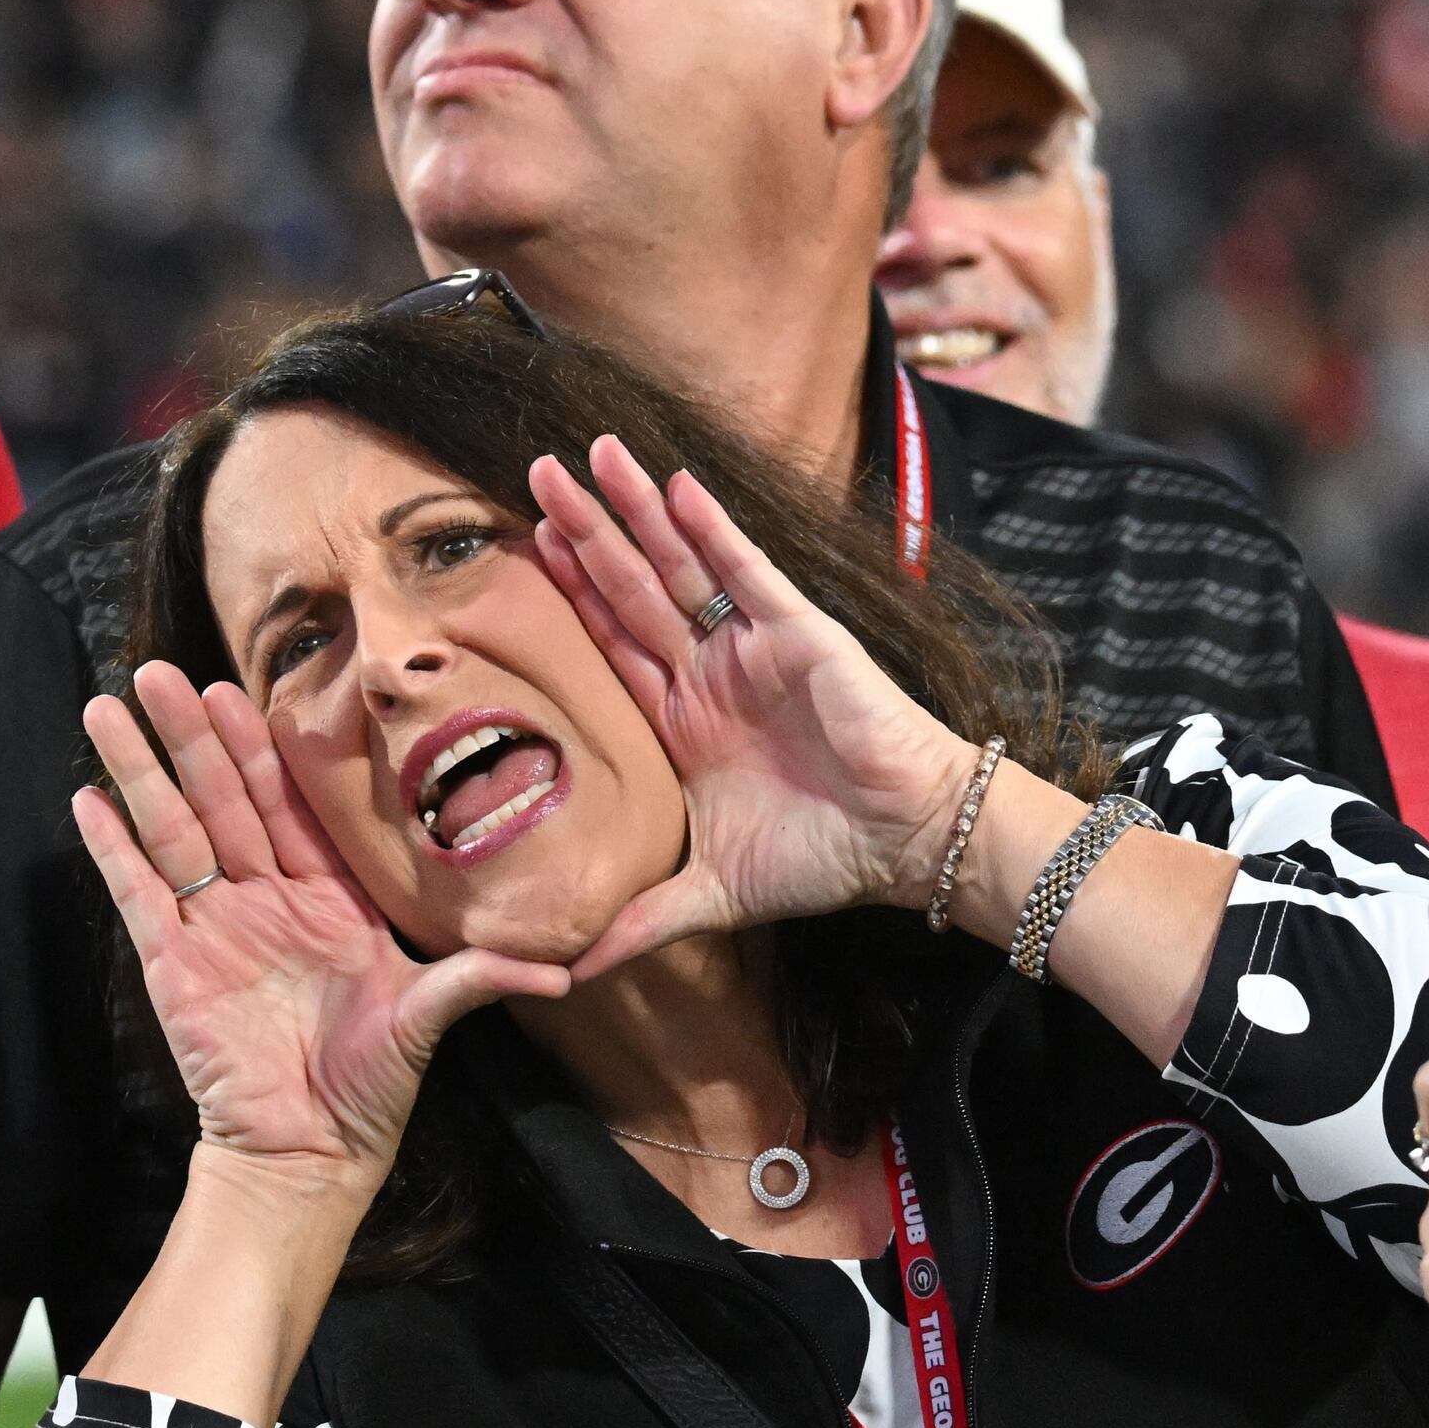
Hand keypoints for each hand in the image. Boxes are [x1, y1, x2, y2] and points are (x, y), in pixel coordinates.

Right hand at [74, 662, 567, 1197]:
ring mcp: (215, 927)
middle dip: (192, 735)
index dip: (264, 748)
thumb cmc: (371, 1087)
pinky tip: (87, 797)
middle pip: (223, 799)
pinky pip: (137, 894)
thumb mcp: (428, 1019)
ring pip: (174, 830)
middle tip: (161, 671)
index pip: (291, 804)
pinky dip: (112, 848)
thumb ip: (479, 978)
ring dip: (142, 770)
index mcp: (327, 897)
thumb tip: (564, 969)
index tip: (239, 689)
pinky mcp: (172, 965)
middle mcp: (267, 899)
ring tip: (108, 707)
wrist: (310, 1154)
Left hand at [525, 435, 973, 980]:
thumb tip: (568, 975)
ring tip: (591, 453)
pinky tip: (672, 484)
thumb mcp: (710, 896)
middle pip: (631, 586)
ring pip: (679, 563)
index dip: (568, 595)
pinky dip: (710, 526)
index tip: (520, 546)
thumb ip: (640, 922)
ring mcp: (752, 646)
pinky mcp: (799, 632)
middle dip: (584, 530)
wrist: (908, 844)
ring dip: (634, 510)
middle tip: (533, 469)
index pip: (611, 643)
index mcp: (684, 721)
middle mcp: (711, 672)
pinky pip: (746, 569)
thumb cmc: (823, 861)